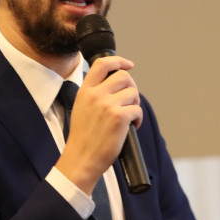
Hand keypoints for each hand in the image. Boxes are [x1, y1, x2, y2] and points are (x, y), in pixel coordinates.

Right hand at [55, 56, 141, 194]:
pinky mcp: (119, 117)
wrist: (81, 159)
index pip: (102, 64)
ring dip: (135, 104)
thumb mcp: (81, 108)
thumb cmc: (83, 138)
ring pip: (133, 92)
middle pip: (123, 76)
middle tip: (130, 100)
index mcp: (85, 91)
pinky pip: (137, 109)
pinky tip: (132, 127)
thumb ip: (94, 94)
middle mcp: (95, 95)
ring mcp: (107, 105)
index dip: (119, 60)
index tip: (128, 64)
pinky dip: (138, 119)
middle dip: (131, 87)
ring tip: (129, 117)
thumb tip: (115, 85)